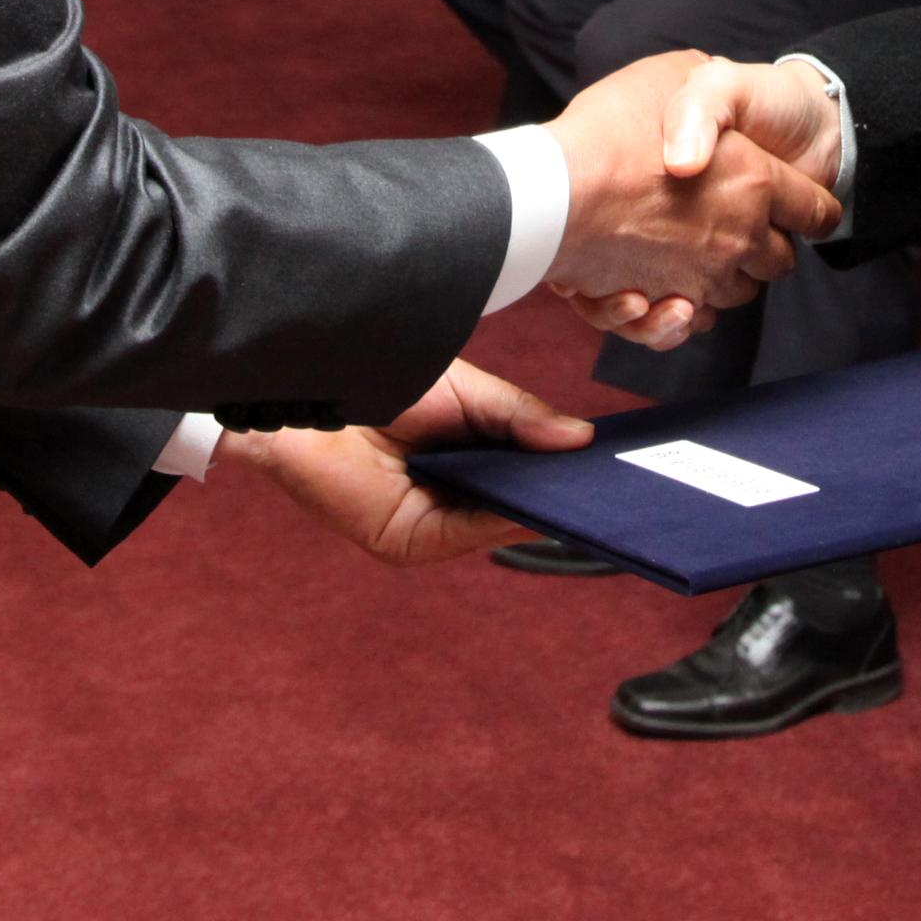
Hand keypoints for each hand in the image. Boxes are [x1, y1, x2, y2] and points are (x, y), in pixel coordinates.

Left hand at [225, 357, 593, 566]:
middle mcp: (447, 497)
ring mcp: (427, 525)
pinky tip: (526, 502)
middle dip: (559, 496)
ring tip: (581, 489)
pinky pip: (464, 534)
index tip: (611, 467)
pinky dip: (498, 521)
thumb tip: (581, 439)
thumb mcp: (469, 394)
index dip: (564, 474)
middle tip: (613, 485)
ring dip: (535, 510)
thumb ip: (522, 418)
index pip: (524, 476)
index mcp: (463, 460)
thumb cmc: (375, 378)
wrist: (307, 386)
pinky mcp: (405, 541)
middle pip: (517, 507)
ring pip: (497, 524)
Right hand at [543, 50, 839, 326]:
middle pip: (779, 261)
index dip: (814, 208)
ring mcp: (702, 276)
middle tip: (739, 225)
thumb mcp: (678, 76)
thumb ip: (711, 92)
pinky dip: (680, 315)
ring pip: (736, 294)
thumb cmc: (612, 129)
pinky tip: (664, 292)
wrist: (550, 191)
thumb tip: (721, 104)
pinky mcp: (663, 306)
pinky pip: (690, 324)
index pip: (816, 211)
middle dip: (767, 247)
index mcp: (755, 180)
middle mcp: (739, 237)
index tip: (807, 208)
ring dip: (723, 279)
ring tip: (694, 253)